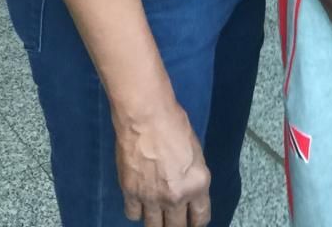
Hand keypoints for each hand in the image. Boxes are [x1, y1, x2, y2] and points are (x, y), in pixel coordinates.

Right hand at [113, 101, 210, 226]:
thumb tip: (187, 188)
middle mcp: (176, 197)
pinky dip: (137, 210)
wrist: (146, 116)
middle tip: (175, 219)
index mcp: (198, 185)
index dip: (197, 221)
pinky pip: (134, 214)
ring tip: (157, 213)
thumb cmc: (176, 124)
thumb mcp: (195, 152)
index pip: (201, 218)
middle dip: (177, 225)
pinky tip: (140, 200)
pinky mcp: (131, 193)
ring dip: (157, 221)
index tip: (194, 221)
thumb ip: (192, 177)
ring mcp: (152, 198)